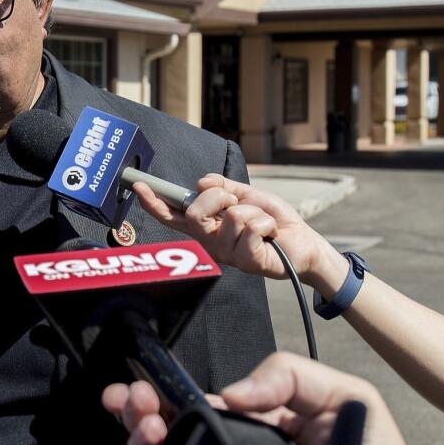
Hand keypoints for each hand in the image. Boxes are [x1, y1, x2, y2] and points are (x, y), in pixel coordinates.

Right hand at [104, 353, 434, 444]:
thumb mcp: (339, 396)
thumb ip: (289, 376)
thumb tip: (231, 393)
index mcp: (249, 426)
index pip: (188, 408)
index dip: (156, 394)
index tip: (137, 388)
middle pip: (162, 439)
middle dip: (137, 418)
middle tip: (135, 405)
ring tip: (147, 433)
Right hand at [133, 175, 345, 289]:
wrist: (304, 243)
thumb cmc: (273, 222)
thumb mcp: (246, 196)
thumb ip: (223, 187)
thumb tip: (201, 183)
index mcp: (207, 226)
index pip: (174, 215)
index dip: (155, 202)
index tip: (139, 186)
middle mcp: (210, 241)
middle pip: (195, 213)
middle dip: (219, 198)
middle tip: (237, 203)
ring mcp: (227, 254)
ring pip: (232, 216)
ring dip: (255, 211)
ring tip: (264, 224)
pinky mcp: (246, 261)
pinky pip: (252, 226)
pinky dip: (267, 222)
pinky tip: (271, 234)